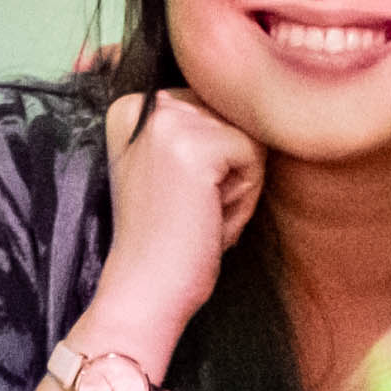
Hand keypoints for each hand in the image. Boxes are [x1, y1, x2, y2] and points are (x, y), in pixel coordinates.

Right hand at [89, 86, 263, 347]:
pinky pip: (256, 157)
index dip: (212, 159)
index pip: (213, 105)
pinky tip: (208, 222)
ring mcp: (169, 121)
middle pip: (233, 117)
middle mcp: (146, 104)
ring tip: (198, 217)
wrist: (143, 292)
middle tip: (189, 211)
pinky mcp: (197, 146)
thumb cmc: (166, 241)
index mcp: (133, 105)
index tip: (176, 196)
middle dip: (228, 170)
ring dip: (238, 185)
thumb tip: (258, 98)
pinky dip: (243, 198)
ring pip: (249, 137)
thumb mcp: (171, 168)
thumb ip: (197, 128)